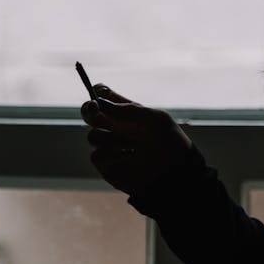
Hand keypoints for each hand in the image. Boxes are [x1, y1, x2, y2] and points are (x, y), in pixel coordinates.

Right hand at [81, 84, 194, 201]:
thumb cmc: (169, 142)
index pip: (103, 95)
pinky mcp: (106, 164)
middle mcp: (114, 126)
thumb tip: (100, 102)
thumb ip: (128, 110)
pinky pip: (96, 155)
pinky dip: (111, 154)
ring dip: (110, 138)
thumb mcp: (154, 120)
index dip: (97, 91)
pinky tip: (128, 156)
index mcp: (125, 110)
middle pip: (88, 112)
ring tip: (133, 145)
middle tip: (96, 109)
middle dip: (89, 110)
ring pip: (92, 135)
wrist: (174, 172)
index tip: (99, 92)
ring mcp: (108, 145)